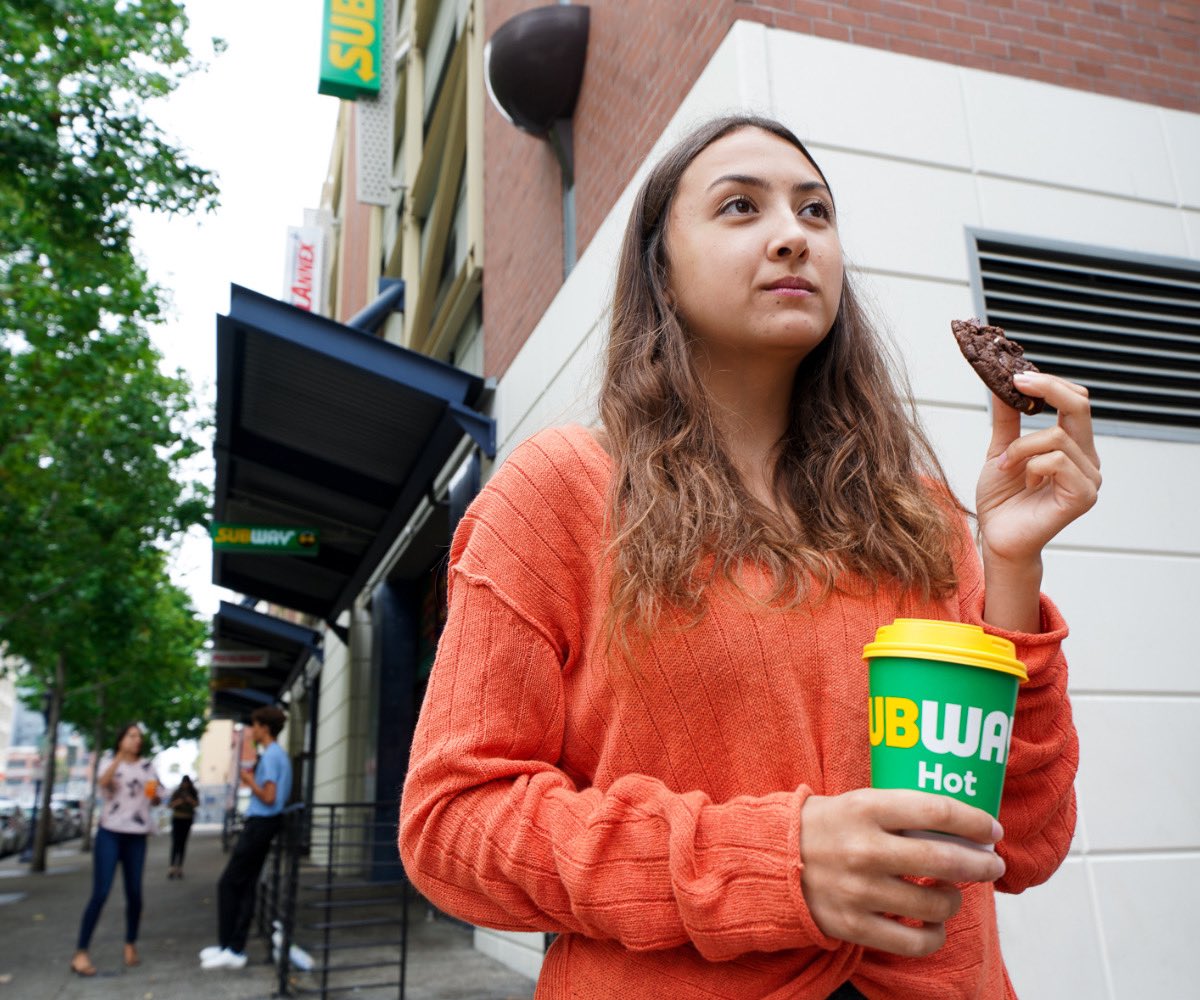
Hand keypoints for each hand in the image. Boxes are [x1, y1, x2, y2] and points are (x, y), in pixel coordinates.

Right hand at [799, 789, 1004, 955]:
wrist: (771, 859)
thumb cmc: (825, 826)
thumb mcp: (858, 802)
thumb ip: (902, 812)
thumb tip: (962, 830)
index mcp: (865, 808)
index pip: (936, 811)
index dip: (974, 822)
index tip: (992, 830)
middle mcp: (864, 849)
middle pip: (944, 860)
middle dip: (980, 865)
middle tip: (991, 865)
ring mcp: (859, 891)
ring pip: (935, 905)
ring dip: (954, 899)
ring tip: (949, 892)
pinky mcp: (853, 926)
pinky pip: (915, 942)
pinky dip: (935, 935)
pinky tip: (933, 923)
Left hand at [976, 372, 1100, 565]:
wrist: (998, 537)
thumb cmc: (1002, 500)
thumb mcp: (1001, 449)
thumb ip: (1008, 419)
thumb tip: (1005, 383)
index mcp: (1073, 445)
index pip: (1075, 401)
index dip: (1049, 383)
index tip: (1016, 375)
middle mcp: (1087, 459)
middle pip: (1080, 406)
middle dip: (1047, 389)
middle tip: (1015, 383)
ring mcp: (1089, 478)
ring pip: (1057, 436)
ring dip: (1020, 447)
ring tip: (1004, 465)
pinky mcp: (1083, 496)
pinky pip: (1057, 461)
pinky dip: (1030, 465)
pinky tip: (1021, 480)